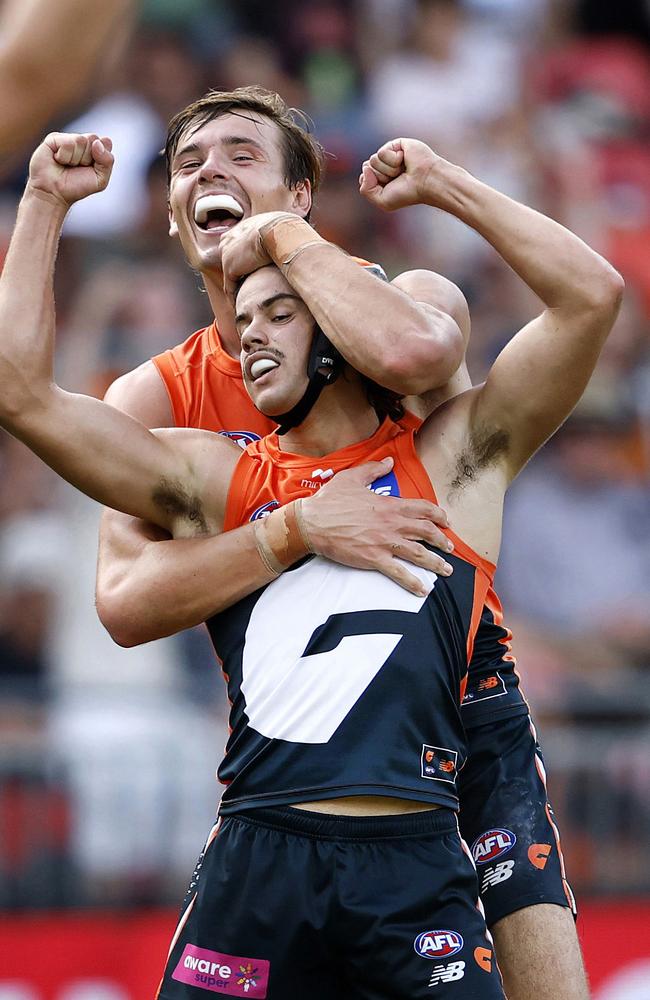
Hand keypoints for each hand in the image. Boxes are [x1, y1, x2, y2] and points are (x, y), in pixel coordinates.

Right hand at [27, 132, 112, 208]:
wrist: (54, 193)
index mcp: (95, 148)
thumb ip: (107, 161)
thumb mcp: (100, 180)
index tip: (92, 168)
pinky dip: (64, 156)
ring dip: (75, 158)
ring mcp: (68, 138)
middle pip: (93, 138)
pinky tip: (58, 160)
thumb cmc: (76, 187)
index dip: (101, 157)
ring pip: (80, 140)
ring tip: (67, 165)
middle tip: (78, 168)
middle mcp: (82, 141)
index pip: (106, 142)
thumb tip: (97, 142)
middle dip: (88, 158)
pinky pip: (67, 143)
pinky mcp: (54, 138)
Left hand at [221, 211, 294, 299]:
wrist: (280, 233)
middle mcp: (231, 239)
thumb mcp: (282, 228)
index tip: (252, 272)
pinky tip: (240, 307)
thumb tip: (297, 240)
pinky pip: (230, 287)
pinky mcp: (230, 268)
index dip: (245, 260)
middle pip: (230, 259)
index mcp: (243, 227)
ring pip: (230, 275)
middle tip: (245, 289)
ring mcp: (227, 253)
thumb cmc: (288, 230)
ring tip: (243, 302)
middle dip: (237, 273)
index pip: (238, 245)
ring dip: (236, 288)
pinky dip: (234, 298)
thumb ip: (281, 236)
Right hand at [301, 457, 453, 595]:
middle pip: (427, 532)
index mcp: (390, 505)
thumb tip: (388, 462)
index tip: (446, 521)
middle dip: (443, 540)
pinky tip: (423, 590)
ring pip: (419, 554)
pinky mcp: (374, 559)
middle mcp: (392, 524)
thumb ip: (373, 470)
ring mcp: (385, 543)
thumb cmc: (330, 501)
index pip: (423, 509)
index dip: (439, 515)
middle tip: (451, 547)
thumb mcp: (352, 478)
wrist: (312, 523)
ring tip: (446, 570)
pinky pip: (399, 573)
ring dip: (436, 563)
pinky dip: (413, 582)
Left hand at [359, 138, 453, 212]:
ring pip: (373, 160)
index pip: (363, 177)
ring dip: (388, 169)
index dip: (373, 184)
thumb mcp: (382, 200)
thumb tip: (365, 167)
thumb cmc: (407, 193)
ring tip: (402, 170)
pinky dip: (393, 160)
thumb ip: (365, 189)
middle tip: (397, 179)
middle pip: (366, 167)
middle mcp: (384, 165)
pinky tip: (404, 160)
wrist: (426, 181)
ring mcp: (390, 154)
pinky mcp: (396, 144)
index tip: (390, 187)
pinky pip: (381, 152)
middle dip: (380, 176)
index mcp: (380, 178)